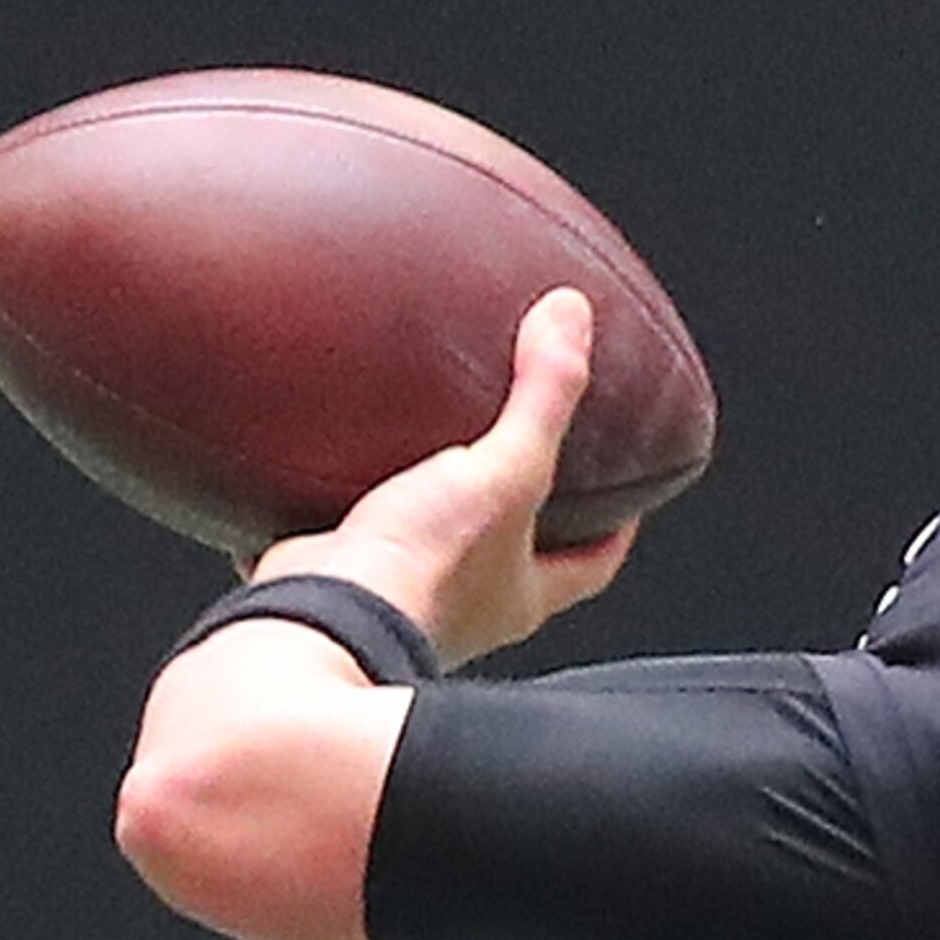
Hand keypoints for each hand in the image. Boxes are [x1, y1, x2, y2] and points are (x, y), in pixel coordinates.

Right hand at [248, 288, 637, 663]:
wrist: (314, 624)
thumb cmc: (421, 571)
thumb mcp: (503, 470)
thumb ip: (541, 396)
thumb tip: (572, 315)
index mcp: (521, 594)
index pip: (593, 564)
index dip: (616, 530)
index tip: (625, 492)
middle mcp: (467, 610)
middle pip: (514, 559)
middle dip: (521, 516)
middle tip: (519, 460)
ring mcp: (401, 603)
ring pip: (431, 549)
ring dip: (432, 506)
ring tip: (425, 451)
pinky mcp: (339, 586)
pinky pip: (350, 540)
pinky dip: (345, 508)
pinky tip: (327, 470)